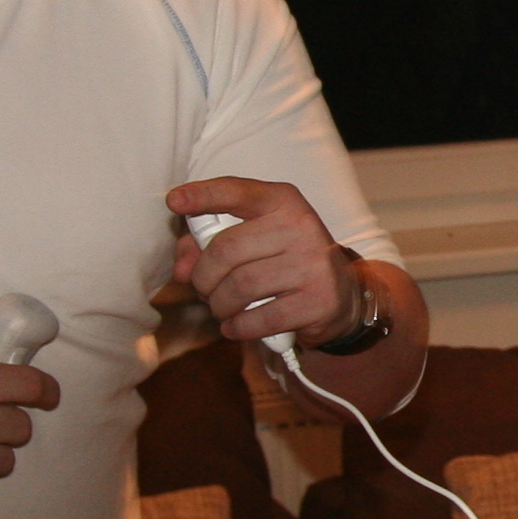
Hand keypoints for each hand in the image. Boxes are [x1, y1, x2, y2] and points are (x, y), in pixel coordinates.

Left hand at [169, 176, 359, 348]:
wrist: (342, 295)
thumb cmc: (284, 262)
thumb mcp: (253, 241)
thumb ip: (210, 244)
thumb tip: (182, 269)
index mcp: (282, 202)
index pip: (237, 192)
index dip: (203, 195)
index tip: (174, 201)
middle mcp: (301, 226)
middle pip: (226, 249)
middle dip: (203, 276)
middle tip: (202, 289)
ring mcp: (313, 264)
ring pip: (240, 286)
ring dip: (219, 304)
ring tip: (221, 308)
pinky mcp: (318, 301)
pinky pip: (259, 318)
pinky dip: (237, 327)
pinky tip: (235, 325)